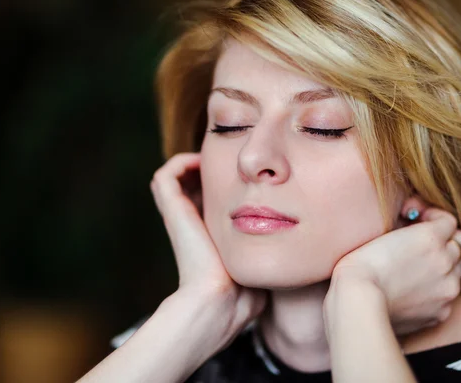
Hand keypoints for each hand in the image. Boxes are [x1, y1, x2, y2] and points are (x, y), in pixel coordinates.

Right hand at [150, 152, 266, 341]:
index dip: (223, 186)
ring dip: (191, 163)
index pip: (208, 201)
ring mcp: (179, 217)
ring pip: (172, 178)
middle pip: (189, 187)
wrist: (222, 302)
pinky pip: (166, 175)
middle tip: (231, 162)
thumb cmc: (244, 294)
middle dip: (208, 170)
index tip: (248, 178)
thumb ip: (272, 256)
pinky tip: (205, 160)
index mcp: (208, 235)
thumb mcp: (261, 267)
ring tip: (216, 157)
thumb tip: (294, 252)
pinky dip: (181, 161)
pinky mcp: (173, 211)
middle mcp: (190, 223)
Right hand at [330, 200, 460, 335]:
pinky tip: (415, 290)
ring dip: (444, 264)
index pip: (448, 220)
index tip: (419, 221)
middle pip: (459, 243)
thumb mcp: (383, 232)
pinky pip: (447, 295)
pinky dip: (437, 290)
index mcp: (431, 237)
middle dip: (443, 239)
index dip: (432, 218)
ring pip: (458, 269)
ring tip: (418, 268)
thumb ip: (408, 227)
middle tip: (421, 243)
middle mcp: (446, 261)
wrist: (357, 304)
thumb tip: (419, 224)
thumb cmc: (360, 266)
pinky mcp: (441, 312)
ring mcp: (447, 289)